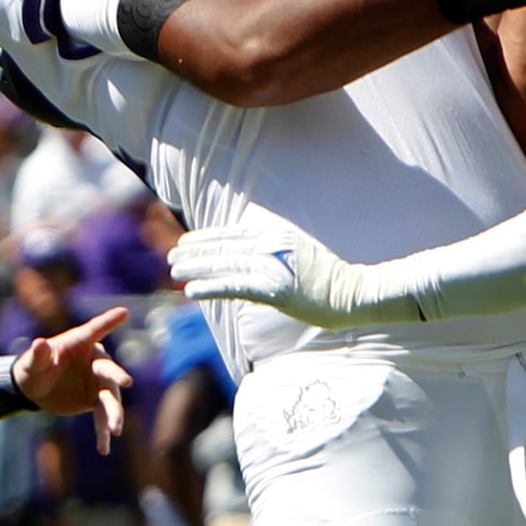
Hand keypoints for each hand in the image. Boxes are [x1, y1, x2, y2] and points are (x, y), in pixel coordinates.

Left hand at [14, 307, 132, 452]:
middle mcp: (93, 361)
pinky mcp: (95, 400)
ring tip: (115, 429)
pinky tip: (104, 449)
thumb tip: (39, 344)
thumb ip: (38, 354)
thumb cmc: (33, 368)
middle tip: (125, 382)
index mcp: (79, 344)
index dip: (108, 321)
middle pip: (108, 369)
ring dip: (113, 412)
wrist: (34, 390)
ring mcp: (97, 382)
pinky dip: (103, 432)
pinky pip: (103, 416)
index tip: (123, 312)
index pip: (95, 330)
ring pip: (110, 397)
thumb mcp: (31, 363)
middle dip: (116, 375)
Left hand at [168, 225, 393, 328]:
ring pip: (225, 267)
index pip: (232, 234)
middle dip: (195, 253)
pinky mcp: (275, 289)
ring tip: (174, 272)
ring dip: (196, 269)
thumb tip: (246, 254)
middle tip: (171, 257)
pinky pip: (235, 288)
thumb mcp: (297, 252)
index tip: (185, 242)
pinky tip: (192, 292)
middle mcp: (272, 245)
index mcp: (275, 233)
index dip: (206, 239)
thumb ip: (272, 249)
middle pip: (224, 248)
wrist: (354, 292)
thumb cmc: (327, 278)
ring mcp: (273, 266)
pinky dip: (211, 288)